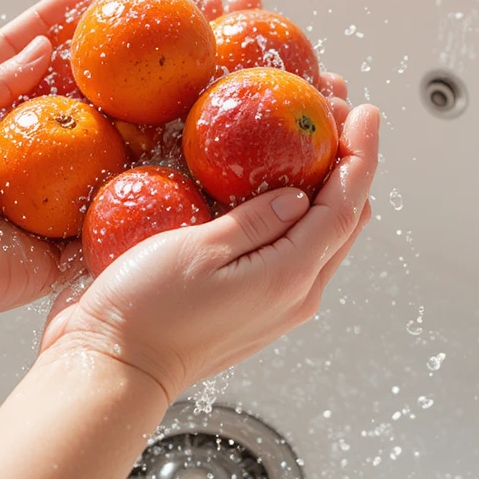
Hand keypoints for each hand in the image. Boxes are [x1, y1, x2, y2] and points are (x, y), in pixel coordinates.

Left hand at [0, 0, 245, 334]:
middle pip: (135, 72)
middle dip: (180, 30)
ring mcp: (90, 171)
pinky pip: (144, 194)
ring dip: (200, 86)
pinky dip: (185, 168)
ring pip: (153, 124)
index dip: (121, 1)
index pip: (87, 37)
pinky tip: (227, 136)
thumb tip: (47, 42)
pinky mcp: (94, 219)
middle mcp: (73, 126)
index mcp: (36, 92)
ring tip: (245, 45)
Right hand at [40, 97, 379, 400]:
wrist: (113, 368)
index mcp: (289, 277)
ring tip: (316, 138)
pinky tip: (279, 185)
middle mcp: (295, 294)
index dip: (361, 154)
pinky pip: (296, 249)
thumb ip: (255, 219)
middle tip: (337, 112)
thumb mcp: (199, 249)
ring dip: (329, 185)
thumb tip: (299, 193)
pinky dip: (302, 211)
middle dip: (350, 163)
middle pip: (345, 220)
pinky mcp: (255, 305)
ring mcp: (277, 303)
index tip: (366, 111)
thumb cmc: (146, 311)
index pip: (344, 207)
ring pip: (323, 235)